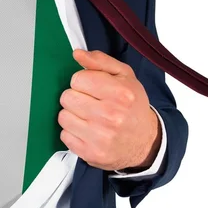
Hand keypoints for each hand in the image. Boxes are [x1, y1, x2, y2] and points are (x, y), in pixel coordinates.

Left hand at [58, 49, 160, 170]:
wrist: (145, 142)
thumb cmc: (132, 106)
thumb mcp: (124, 76)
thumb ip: (100, 61)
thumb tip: (77, 54)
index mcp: (120, 93)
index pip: (78, 79)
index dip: (83, 82)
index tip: (92, 88)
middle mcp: (110, 115)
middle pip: (67, 97)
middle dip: (76, 98)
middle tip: (91, 103)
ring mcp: (100, 137)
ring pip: (63, 116)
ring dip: (73, 115)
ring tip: (89, 117)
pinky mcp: (90, 153)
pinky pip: (64, 135)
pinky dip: (73, 133)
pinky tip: (87, 131)